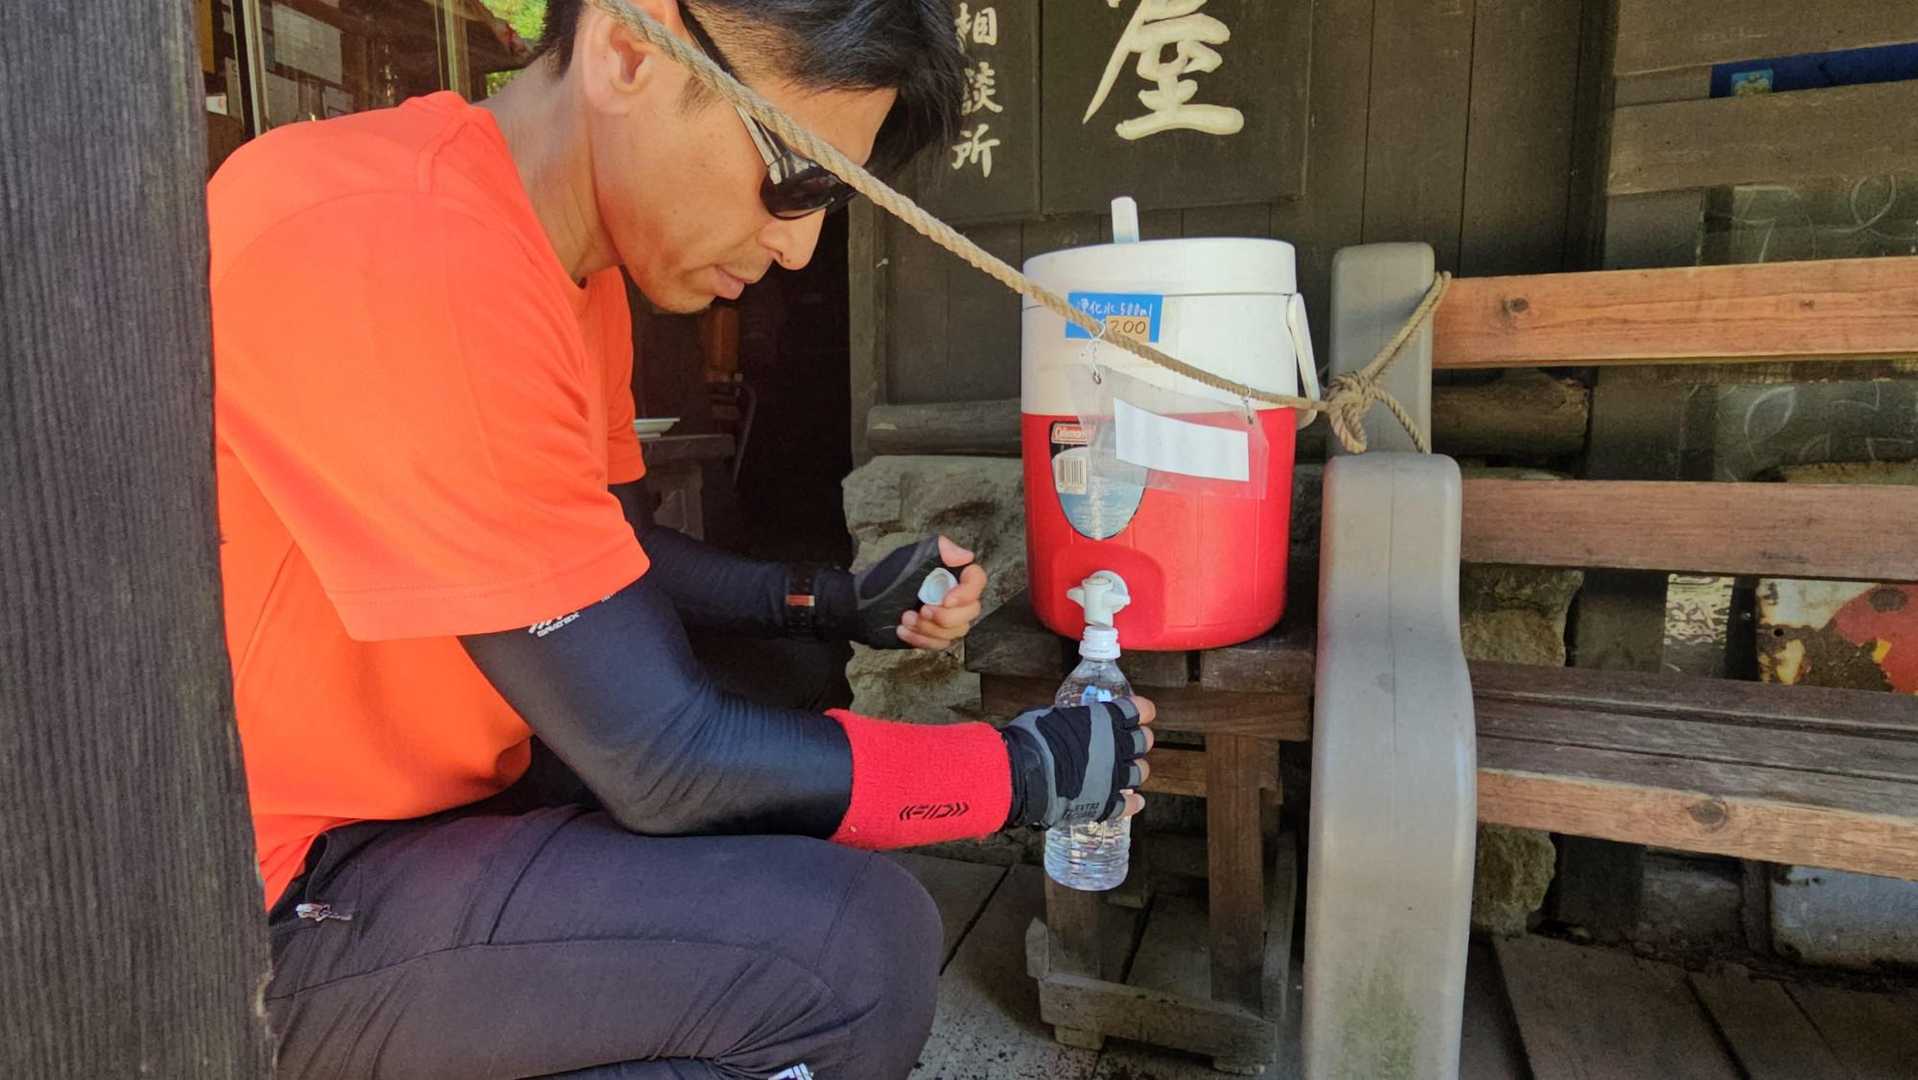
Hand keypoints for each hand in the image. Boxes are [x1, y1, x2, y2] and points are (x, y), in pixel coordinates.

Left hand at [843, 535, 982, 650]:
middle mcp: (952, 594)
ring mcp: (944, 617)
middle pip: (972, 610)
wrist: (857, 608)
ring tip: (905, 619)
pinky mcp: (933, 635)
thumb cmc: (880, 580)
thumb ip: (937, 550)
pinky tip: (902, 630)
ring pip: (958, 631)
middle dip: (946, 616)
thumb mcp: (907, 558)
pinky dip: (922, 640)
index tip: (946, 599)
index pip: (976, 580)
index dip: (967, 592)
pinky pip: (941, 644)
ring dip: (930, 628)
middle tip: (921, 610)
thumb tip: (966, 556)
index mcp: (949, 573)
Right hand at [1001, 696, 1156, 828]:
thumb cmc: (1034, 738)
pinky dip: (1133, 803)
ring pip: (1140, 773)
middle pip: (1143, 741)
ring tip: (1126, 772)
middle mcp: (1116, 747)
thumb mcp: (1052, 716)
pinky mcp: (1106, 803)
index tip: (1143, 712)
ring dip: (1135, 770)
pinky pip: (1128, 805)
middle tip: (1131, 743)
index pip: (1137, 710)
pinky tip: (1135, 802)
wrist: (1026, 774)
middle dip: (1139, 741)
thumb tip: (1065, 723)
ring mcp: (1114, 777)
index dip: (1142, 710)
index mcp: (1105, 720)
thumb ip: (1070, 721)